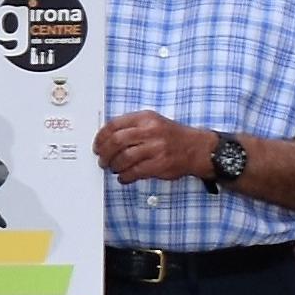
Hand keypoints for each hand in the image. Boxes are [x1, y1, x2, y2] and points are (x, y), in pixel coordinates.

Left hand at [94, 112, 216, 184]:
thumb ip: (132, 126)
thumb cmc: (173, 136)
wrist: (197, 148)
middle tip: (102, 160)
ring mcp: (155, 148)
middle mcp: (150, 131)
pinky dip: (125, 176)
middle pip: (116, 141)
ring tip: (113, 169)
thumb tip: (108, 137)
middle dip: (104, 153)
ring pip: (124, 158)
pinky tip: (124, 177)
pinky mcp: (159, 164)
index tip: (97, 145)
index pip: (114, 124)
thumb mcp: (153, 121)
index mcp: (145, 118)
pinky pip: (135, 172)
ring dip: (114, 166)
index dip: (101, 137)